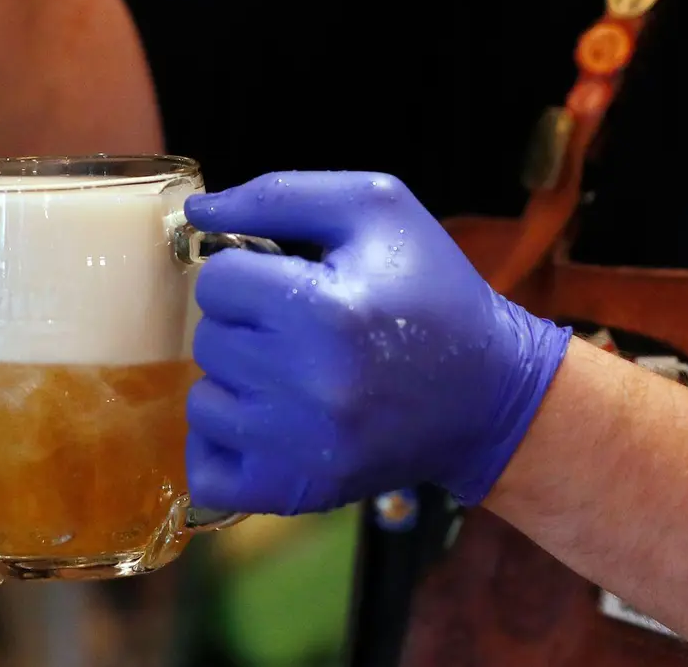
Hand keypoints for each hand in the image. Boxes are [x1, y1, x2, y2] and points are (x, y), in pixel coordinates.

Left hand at [182, 171, 572, 514]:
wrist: (491, 396)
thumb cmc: (432, 291)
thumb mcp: (376, 209)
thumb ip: (279, 195)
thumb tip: (196, 213)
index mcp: (327, 308)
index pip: (219, 280)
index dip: (250, 272)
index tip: (291, 283)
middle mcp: (309, 384)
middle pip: (208, 340)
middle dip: (246, 327)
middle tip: (301, 330)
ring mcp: (299, 448)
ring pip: (203, 400)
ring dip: (237, 384)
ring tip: (294, 375)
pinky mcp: (295, 491)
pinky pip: (206, 468)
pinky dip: (227, 444)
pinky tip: (270, 422)